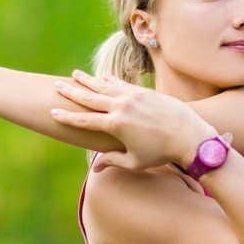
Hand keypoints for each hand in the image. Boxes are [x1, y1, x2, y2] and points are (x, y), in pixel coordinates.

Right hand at [51, 70, 216, 172]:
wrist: (190, 136)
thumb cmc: (162, 154)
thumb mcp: (135, 162)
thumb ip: (113, 161)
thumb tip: (95, 168)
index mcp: (115, 125)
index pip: (84, 120)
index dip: (66, 116)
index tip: (52, 112)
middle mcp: (122, 107)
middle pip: (90, 97)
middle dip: (71, 91)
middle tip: (56, 85)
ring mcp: (134, 97)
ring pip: (106, 86)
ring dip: (89, 80)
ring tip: (75, 74)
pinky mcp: (147, 92)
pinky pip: (124, 83)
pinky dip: (112, 80)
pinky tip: (103, 77)